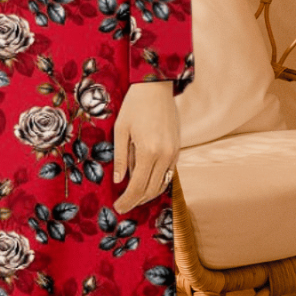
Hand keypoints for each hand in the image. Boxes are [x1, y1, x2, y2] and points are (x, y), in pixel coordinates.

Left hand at [112, 80, 179, 214]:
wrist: (156, 87)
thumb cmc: (134, 105)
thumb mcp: (120, 130)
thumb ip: (120, 157)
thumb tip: (118, 181)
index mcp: (148, 151)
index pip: (138, 186)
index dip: (127, 200)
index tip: (118, 207)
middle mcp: (165, 155)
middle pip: (152, 189)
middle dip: (137, 201)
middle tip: (123, 206)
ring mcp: (174, 153)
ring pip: (162, 183)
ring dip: (148, 194)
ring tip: (133, 197)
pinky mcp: (177, 149)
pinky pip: (168, 173)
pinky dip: (157, 182)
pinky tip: (146, 182)